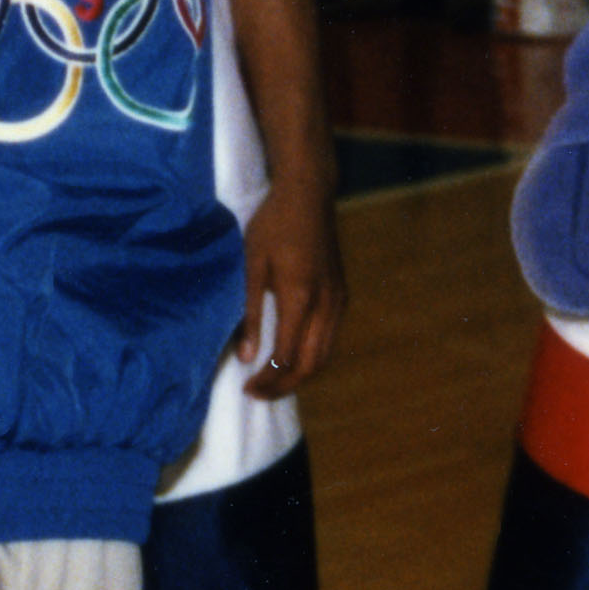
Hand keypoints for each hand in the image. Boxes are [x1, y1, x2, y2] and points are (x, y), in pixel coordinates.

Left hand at [233, 173, 345, 398]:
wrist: (308, 195)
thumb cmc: (273, 225)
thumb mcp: (252, 266)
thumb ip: (250, 313)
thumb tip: (246, 357)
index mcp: (300, 299)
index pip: (286, 357)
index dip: (267, 379)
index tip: (247, 389)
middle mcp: (326, 306)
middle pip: (310, 365)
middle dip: (285, 386)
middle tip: (258, 393)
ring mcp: (338, 301)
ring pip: (324, 355)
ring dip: (300, 375)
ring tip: (272, 380)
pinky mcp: (341, 295)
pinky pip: (329, 338)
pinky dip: (311, 356)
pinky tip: (291, 356)